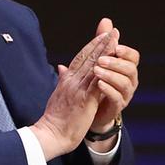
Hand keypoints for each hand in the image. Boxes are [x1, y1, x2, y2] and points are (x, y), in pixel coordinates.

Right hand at [28, 21, 113, 158]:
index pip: (80, 58)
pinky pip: (96, 83)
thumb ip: (62, 79)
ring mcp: (78, 89)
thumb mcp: (58, 94)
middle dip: (101, 43)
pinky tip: (112, 63)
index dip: (92, 45)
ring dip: (105, 52)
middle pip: (88, 57)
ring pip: (93, 66)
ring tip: (114, 39)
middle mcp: (71, 81)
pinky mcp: (84, 100)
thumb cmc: (55, 118)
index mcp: (66, 80)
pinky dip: (104, 71)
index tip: (102, 35)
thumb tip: (61, 67)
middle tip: (112, 30)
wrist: (50, 134)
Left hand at [89, 18, 138, 144]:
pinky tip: (98, 84)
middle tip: (101, 59)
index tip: (115, 46)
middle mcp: (129, 81)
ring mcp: (125, 95)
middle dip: (116, 63)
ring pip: (125, 84)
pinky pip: (117, 98)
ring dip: (111, 76)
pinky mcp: (117, 107)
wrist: (90, 109)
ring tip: (96, 71)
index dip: (126, 51)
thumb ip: (103, 42)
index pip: (134, 57)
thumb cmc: (95, 82)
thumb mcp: (98, 60)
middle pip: (131, 69)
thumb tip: (106, 20)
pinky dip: (108, 90)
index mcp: (126, 68)